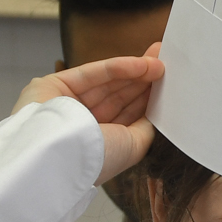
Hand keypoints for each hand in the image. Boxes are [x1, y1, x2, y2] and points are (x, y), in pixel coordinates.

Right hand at [14, 48, 163, 184]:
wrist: (62, 157)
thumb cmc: (99, 159)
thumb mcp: (133, 145)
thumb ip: (146, 126)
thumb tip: (156, 108)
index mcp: (98, 142)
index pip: (126, 114)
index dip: (146, 97)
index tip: (167, 83)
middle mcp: (81, 123)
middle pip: (118, 95)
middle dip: (143, 79)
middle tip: (167, 64)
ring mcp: (66, 103)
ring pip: (107, 82)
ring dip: (135, 71)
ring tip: (160, 62)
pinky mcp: (54, 85)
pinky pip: (93, 73)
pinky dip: (119, 67)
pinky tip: (142, 65)